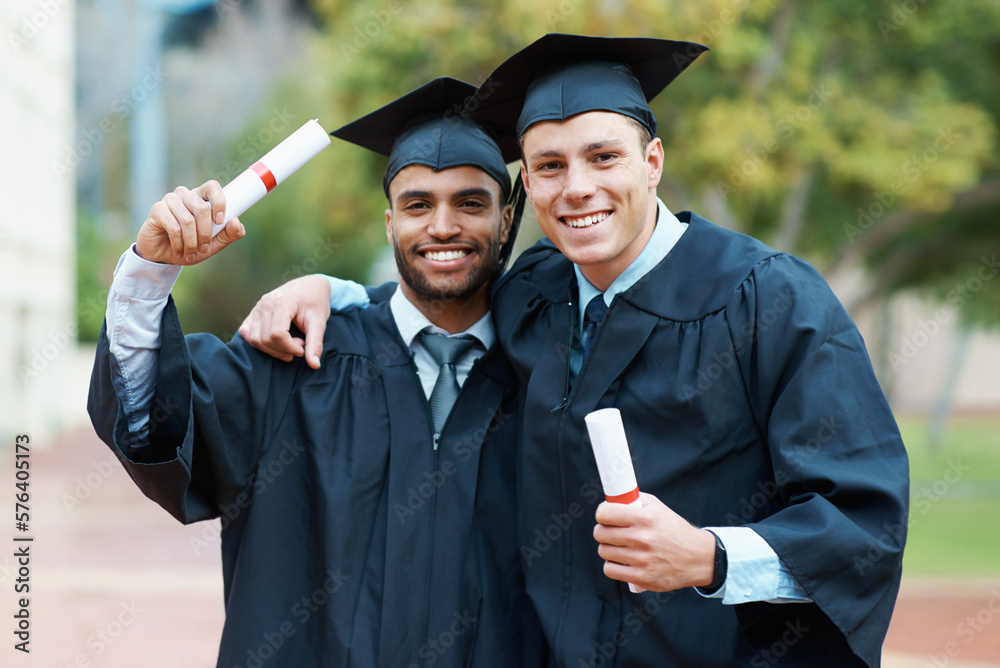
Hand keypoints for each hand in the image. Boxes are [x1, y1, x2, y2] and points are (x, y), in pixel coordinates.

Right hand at [135, 181, 243, 264]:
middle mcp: (186, 195)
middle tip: (204, 249)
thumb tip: (236, 222)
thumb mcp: (214, 244)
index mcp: (201, 198)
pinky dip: (179, 243)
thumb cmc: (191, 246)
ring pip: (188, 220)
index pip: (212, 187)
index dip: (219, 202)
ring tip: (190, 253)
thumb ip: (229, 234)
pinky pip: (174, 227)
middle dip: (205, 234)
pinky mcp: (157, 209)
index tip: (220, 221)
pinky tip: (179, 250)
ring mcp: (170, 200)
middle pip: (202, 208)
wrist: (164, 256)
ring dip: (192, 242)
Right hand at [239, 275, 331, 368]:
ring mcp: (256, 308)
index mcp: (282, 302)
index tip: (303, 348)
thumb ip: (315, 343)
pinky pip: (246, 333)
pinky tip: (276, 343)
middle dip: (283, 350)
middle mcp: (265, 304)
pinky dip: (258, 343)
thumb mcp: (320, 321)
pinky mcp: (253, 313)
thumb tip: (315, 365)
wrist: (309, 286)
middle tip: (300, 346)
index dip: (290, 347)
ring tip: (290, 345)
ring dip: (272, 350)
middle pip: (265, 339)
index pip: (277, 334)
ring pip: (254, 339)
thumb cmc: (315, 302)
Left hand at [593, 493, 716, 591]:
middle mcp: (642, 538)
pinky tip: (621, 561)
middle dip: (603, 531)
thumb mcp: (658, 507)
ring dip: (608, 548)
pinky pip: (610, 570)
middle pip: (600, 533)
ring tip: (619, 547)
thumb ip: (634, 500)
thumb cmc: (674, 531)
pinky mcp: (641, 577)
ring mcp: (641, 559)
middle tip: (611, 532)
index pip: (605, 513)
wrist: (696, 557)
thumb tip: (612, 498)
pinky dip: (612, 565)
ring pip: (604, 551)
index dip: (602, 514)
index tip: (605, 516)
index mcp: (645, 518)